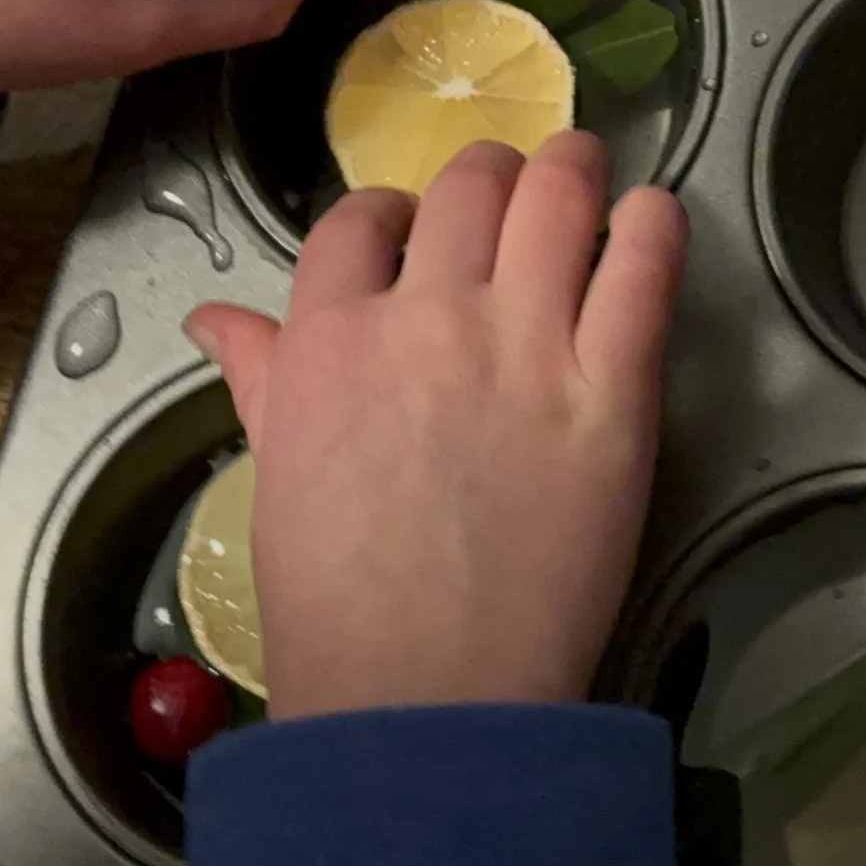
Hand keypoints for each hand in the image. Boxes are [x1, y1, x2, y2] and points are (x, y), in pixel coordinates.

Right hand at [183, 134, 688, 717]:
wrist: (422, 695)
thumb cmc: (337, 605)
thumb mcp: (276, 473)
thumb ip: (263, 375)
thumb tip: (213, 321)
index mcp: (329, 337)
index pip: (360, 218)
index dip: (396, 211)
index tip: (421, 231)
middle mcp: (425, 318)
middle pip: (466, 186)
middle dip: (491, 176)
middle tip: (516, 193)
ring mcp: (523, 346)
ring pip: (553, 197)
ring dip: (572, 170)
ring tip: (585, 174)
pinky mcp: (612, 390)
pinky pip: (643, 268)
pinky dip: (652, 226)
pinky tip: (652, 221)